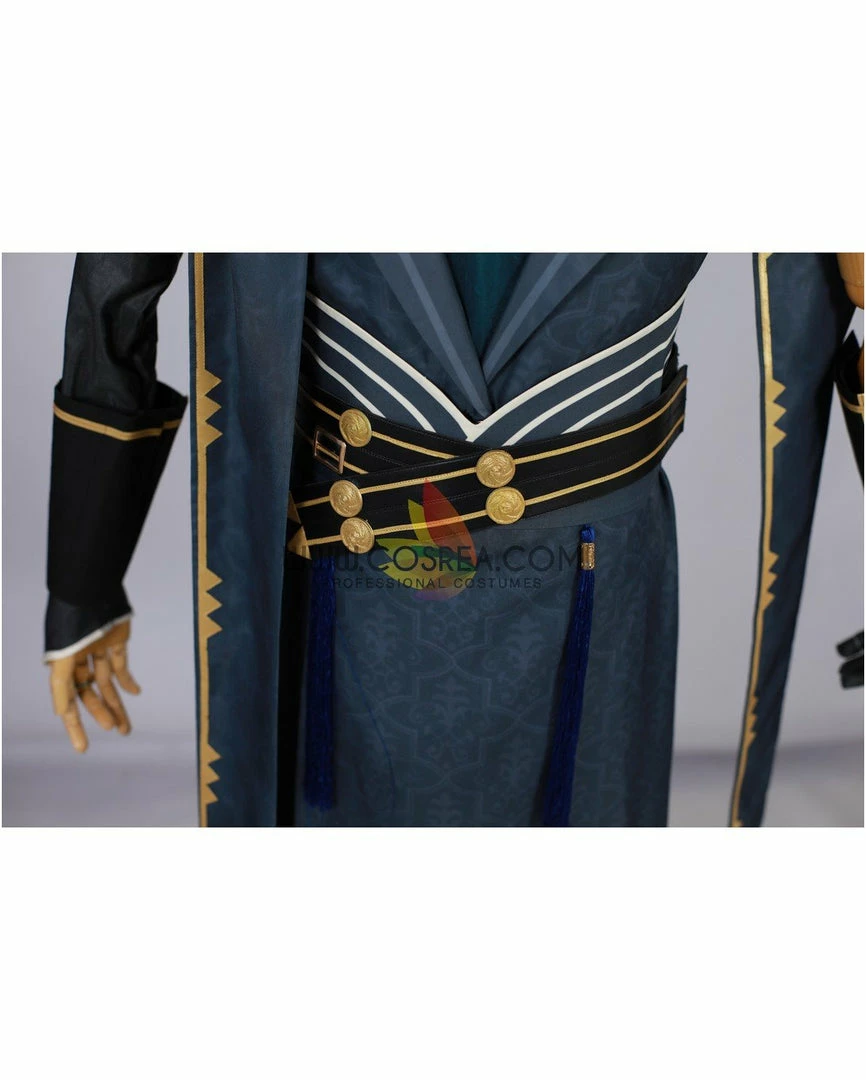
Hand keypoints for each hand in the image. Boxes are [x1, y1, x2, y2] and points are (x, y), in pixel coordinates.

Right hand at [48, 620, 140, 751]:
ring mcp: (98, 652)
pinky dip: (128, 681)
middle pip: (91, 696)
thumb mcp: (62, 659)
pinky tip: (135, 693)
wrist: (92, 592)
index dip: (75, 726)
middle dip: (103, 713)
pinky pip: (121, 667)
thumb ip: (60, 686)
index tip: (83, 748)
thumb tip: (61, 714)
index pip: (69, 703)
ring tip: (125, 728)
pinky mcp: (116, 643)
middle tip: (116, 729)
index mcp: (62, 668)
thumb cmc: (73, 625)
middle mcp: (79, 662)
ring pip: (108, 685)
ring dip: (117, 704)